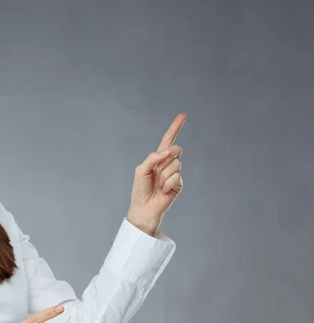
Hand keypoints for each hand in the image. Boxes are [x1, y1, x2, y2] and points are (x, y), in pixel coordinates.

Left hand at [127, 113, 185, 235]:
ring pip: (176, 163)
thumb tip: (167, 151)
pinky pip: (176, 176)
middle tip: (158, 169)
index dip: (175, 128)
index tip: (183, 116)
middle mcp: (167, 163)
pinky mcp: (178, 183)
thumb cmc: (140, 189)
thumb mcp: (141, 170)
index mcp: (158, 158)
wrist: (144, 207)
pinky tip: (163, 190)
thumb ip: (153, 158)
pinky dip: (168, 183)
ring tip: (158, 183)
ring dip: (165, 174)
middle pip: (176, 149)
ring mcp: (174, 173)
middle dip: (169, 156)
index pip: (168, 140)